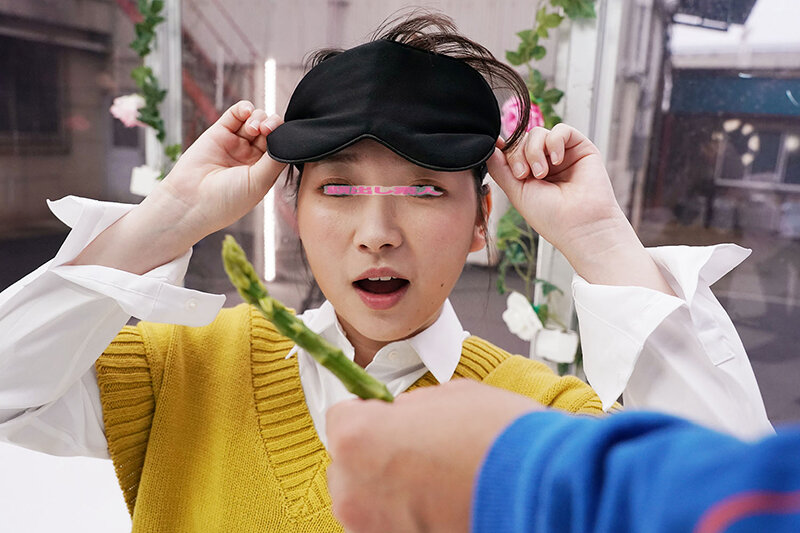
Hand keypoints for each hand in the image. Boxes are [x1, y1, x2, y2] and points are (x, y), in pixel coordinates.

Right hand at [155, 100, 286, 243]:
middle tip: (266, 130)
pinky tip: (246, 111)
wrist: (192, 202)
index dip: (283, 137)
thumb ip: (275, 159)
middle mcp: (251, 157)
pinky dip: (244, 108)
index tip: (282, 137)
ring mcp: (235, 144)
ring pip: (255, 120)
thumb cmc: (227, 200)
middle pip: (270, 131)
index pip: (281, 146)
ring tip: (253, 128)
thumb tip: (290, 140)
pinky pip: (235, 114)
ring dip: (259, 118)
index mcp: (264, 171)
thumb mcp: (259, 182)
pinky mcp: (219, 133)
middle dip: (272, 125)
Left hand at [325, 380, 542, 532]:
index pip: (341, 418)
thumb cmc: (498, 439)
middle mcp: (353, 490)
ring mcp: (373, 530)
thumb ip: (412, 407)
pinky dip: (408, 519)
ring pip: (368, 503)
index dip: (369, 415)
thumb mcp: (451, 397)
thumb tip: (403, 415)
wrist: (540, 491)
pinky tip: (442, 507)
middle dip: (377, 458)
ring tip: (438, 484)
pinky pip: (390, 527)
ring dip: (392, 492)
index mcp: (358, 438)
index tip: (388, 419)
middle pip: (348, 466)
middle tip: (419, 453)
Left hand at [487, 125, 674, 293]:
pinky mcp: (580, 147)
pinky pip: (561, 129)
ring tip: (542, 173)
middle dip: (518, 155)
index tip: (507, 167)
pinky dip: (554, 142)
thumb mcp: (516, 192)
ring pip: (538, 132)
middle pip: (521, 139)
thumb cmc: (550, 216)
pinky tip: (557, 160)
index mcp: (529, 174)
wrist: (580, 225)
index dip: (505, 152)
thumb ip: (500, 169)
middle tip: (524, 175)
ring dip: (534, 150)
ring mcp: (562, 154)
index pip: (510, 150)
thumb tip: (490, 146)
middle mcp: (545, 162)